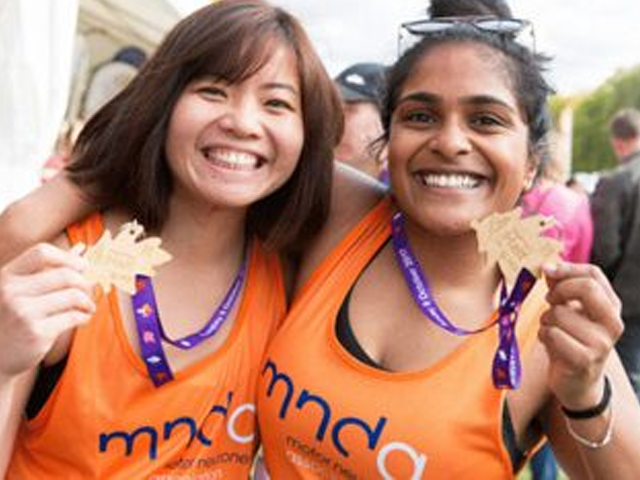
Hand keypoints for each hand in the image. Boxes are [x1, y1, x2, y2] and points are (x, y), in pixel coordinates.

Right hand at [0, 243, 94, 378]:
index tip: (82, 266)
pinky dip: (84, 316)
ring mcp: (23, 313)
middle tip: (89, 290)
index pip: (42, 253)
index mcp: (5, 277)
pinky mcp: (37, 333)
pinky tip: (82, 318)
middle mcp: (11, 292)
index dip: (68, 257)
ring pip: (73, 296)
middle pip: (65, 275)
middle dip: (84, 282)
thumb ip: (44, 271)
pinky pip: (73, 317)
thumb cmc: (9, 320)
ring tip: (88, 306)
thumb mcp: (16, 291)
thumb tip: (81, 249)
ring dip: (87, 301)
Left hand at [538, 262, 622, 409]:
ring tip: (552, 330)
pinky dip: (543, 335)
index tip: (546, 270)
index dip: (566, 268)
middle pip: (586, 288)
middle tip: (549, 301)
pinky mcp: (585, 360)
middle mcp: (613, 323)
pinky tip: (550, 343)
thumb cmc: (571, 339)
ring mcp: (602, 343)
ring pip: (559, 313)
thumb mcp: (569, 310)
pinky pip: (552, 334)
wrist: (577, 382)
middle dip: (558, 291)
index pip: (594, 274)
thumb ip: (561, 287)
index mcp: (611, 306)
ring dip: (546, 320)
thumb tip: (549, 265)